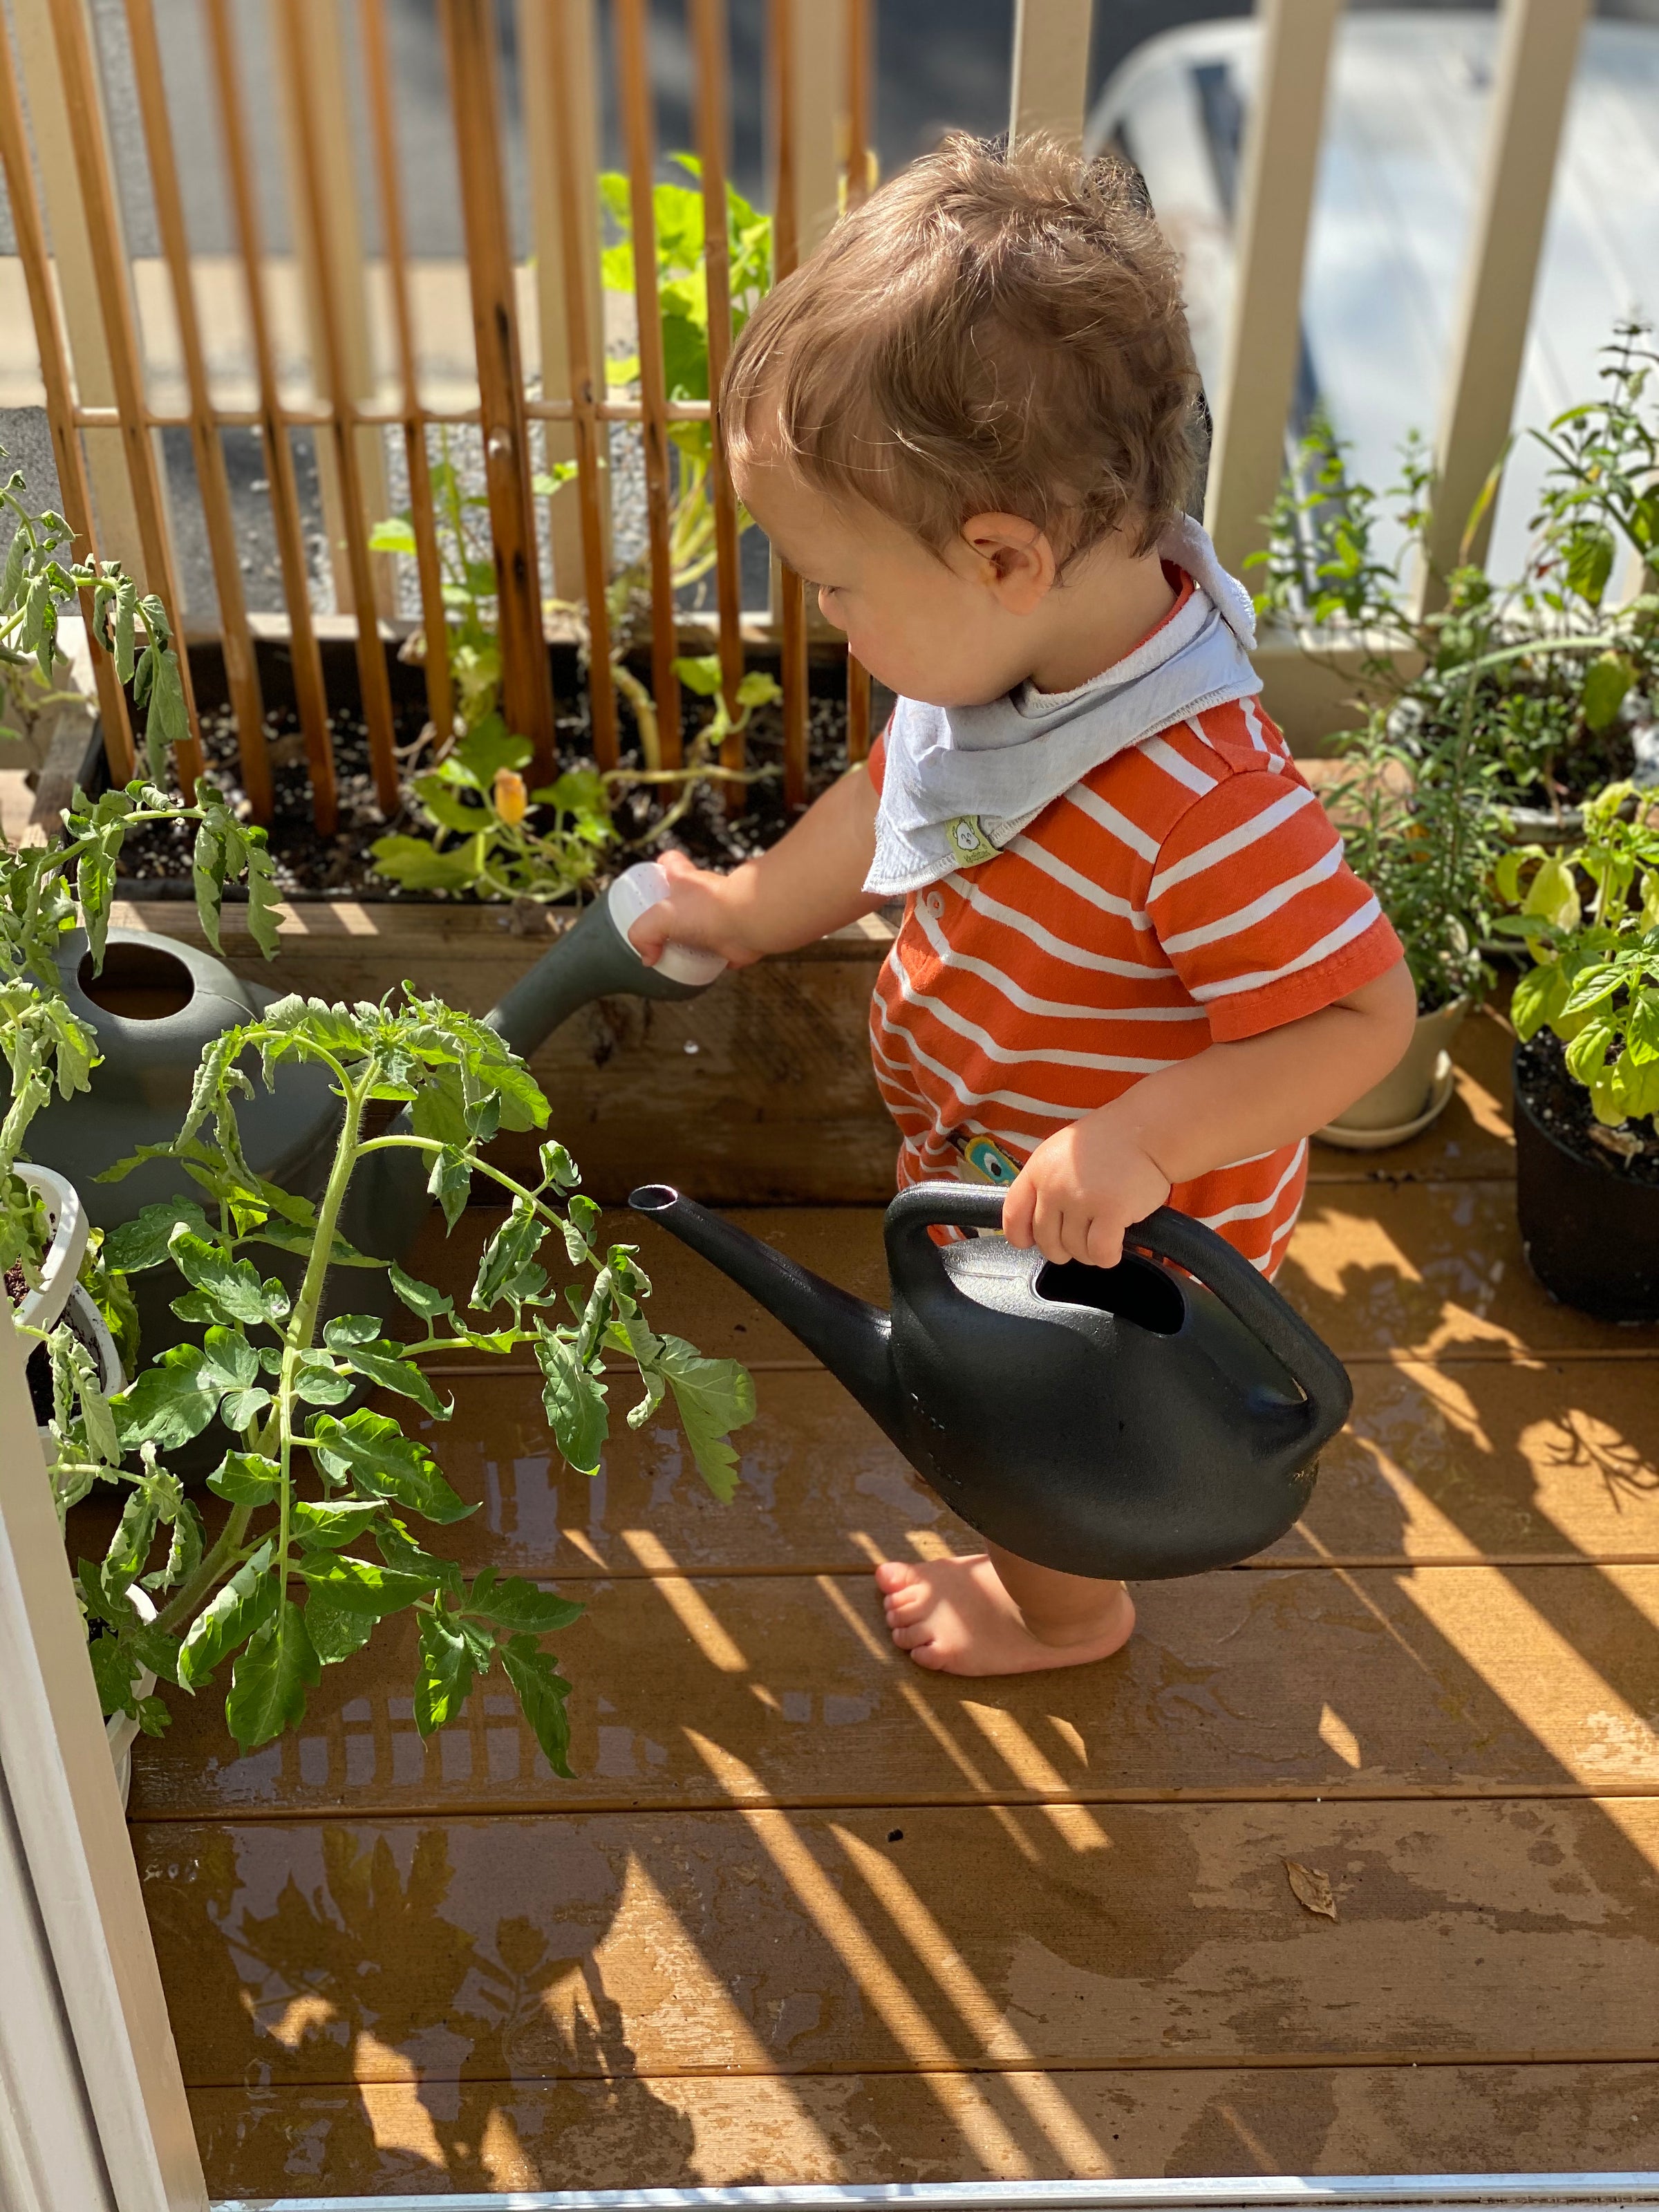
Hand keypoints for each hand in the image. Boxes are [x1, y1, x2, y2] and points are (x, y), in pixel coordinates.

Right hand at [626, 849, 763, 969]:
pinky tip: (706, 967)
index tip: (655, 880)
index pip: (672, 864)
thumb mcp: (660, 916)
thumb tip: (647, 956)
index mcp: (685, 882)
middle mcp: (705, 897)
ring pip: (704, 926)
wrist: (747, 922)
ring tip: (680, 955)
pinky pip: (723, 950)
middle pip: (686, 899)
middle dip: (675, 915)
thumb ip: (644, 933)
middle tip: (662, 932)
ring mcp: (721, 916)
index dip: (662, 868)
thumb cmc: (710, 908)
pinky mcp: (735, 937)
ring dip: (694, 940)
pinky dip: (715, 959)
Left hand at [1001, 1114, 1172, 1268]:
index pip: (1013, 1216)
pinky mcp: (1111, 1211)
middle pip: (1046, 1241)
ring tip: (1103, 1233)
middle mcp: (1054, 1186)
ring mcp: (1082, 1199)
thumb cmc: (1108, 1143)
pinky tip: (1115, 1245)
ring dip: (1089, 1251)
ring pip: (1075, 1251)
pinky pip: (1099, 1253)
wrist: (1146, 1130)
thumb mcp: (1060, 1153)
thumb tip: (1031, 1227)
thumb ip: (1044, 1185)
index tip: (1031, 1242)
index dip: (1021, 1237)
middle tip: (1082, 1237)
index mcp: (1038, 1170)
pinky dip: (1107, 1256)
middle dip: (1063, 1249)